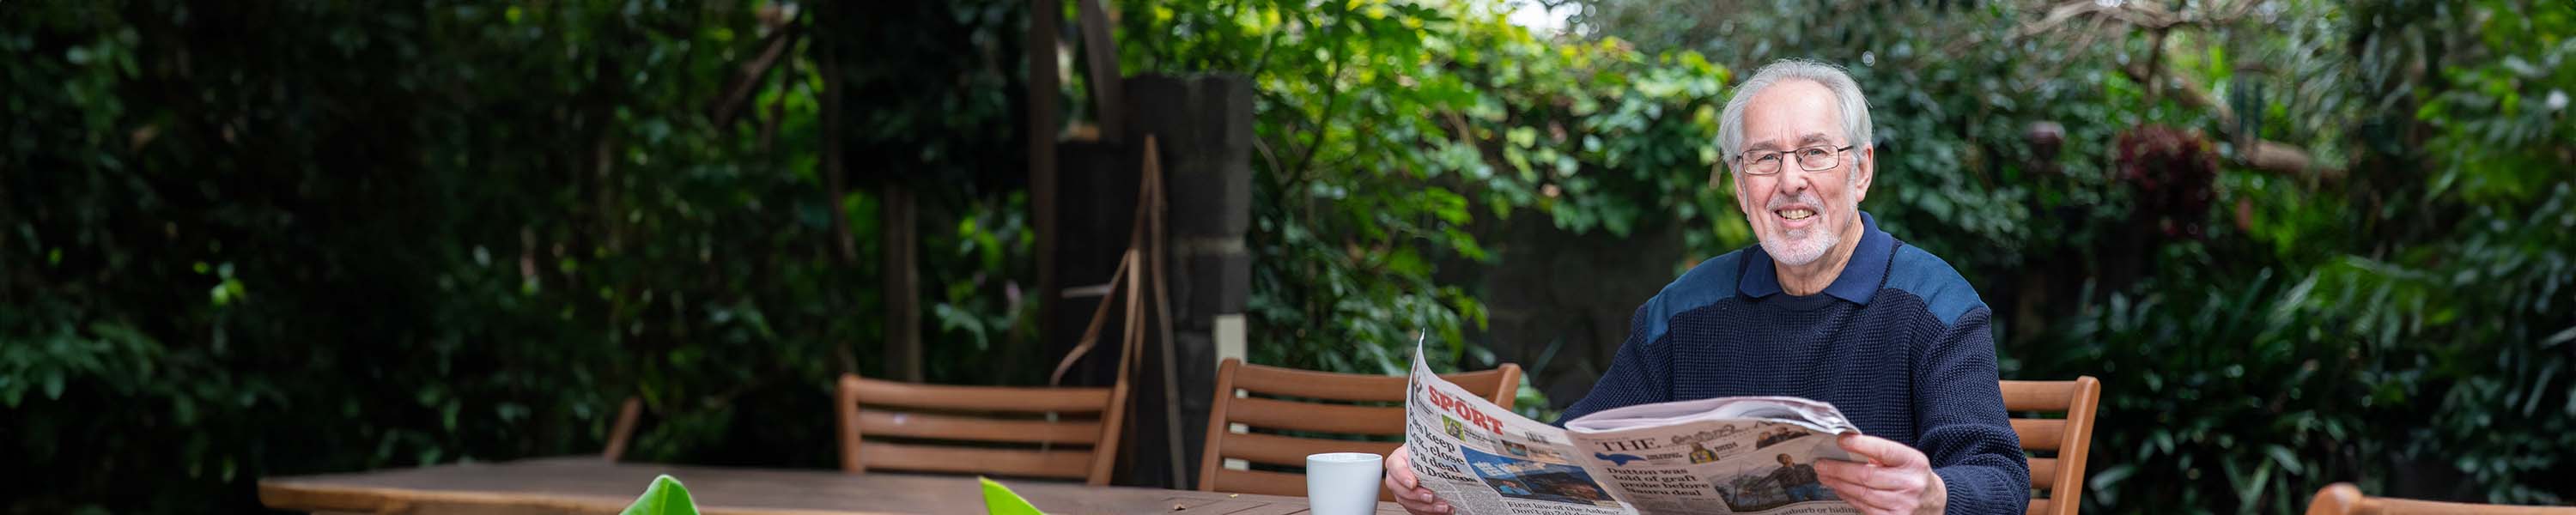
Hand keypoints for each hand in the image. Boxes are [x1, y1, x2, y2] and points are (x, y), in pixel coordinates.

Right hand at [1383, 446, 1453, 513]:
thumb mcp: (1427, 448)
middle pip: (1398, 489)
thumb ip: (1431, 454)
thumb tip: (1448, 459)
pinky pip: (1416, 510)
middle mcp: (1396, 476)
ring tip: (1442, 506)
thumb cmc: (1426, 453)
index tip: (1413, 483)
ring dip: (1425, 507)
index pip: (1395, 466)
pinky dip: (1429, 512)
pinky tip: (1443, 511)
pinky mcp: (1409, 501)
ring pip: (1407, 502)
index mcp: (1398, 459)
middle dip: (1415, 496)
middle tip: (1430, 496)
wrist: (1430, 459)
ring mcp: (1401, 490)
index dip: (1403, 476)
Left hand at [1815, 433, 1945, 514]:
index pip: (1884, 450)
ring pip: (1863, 493)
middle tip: (1821, 464)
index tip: (1840, 440)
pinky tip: (1839, 490)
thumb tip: (1846, 448)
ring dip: (1839, 484)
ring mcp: (1904, 504)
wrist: (1936, 502)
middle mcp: (1911, 483)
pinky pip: (1865, 508)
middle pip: (1866, 476)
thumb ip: (1881, 453)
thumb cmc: (1912, 476)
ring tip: (1825, 477)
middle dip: (1839, 470)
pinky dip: (1849, 498)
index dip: (1860, 444)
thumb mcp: (1905, 460)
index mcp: (1913, 462)